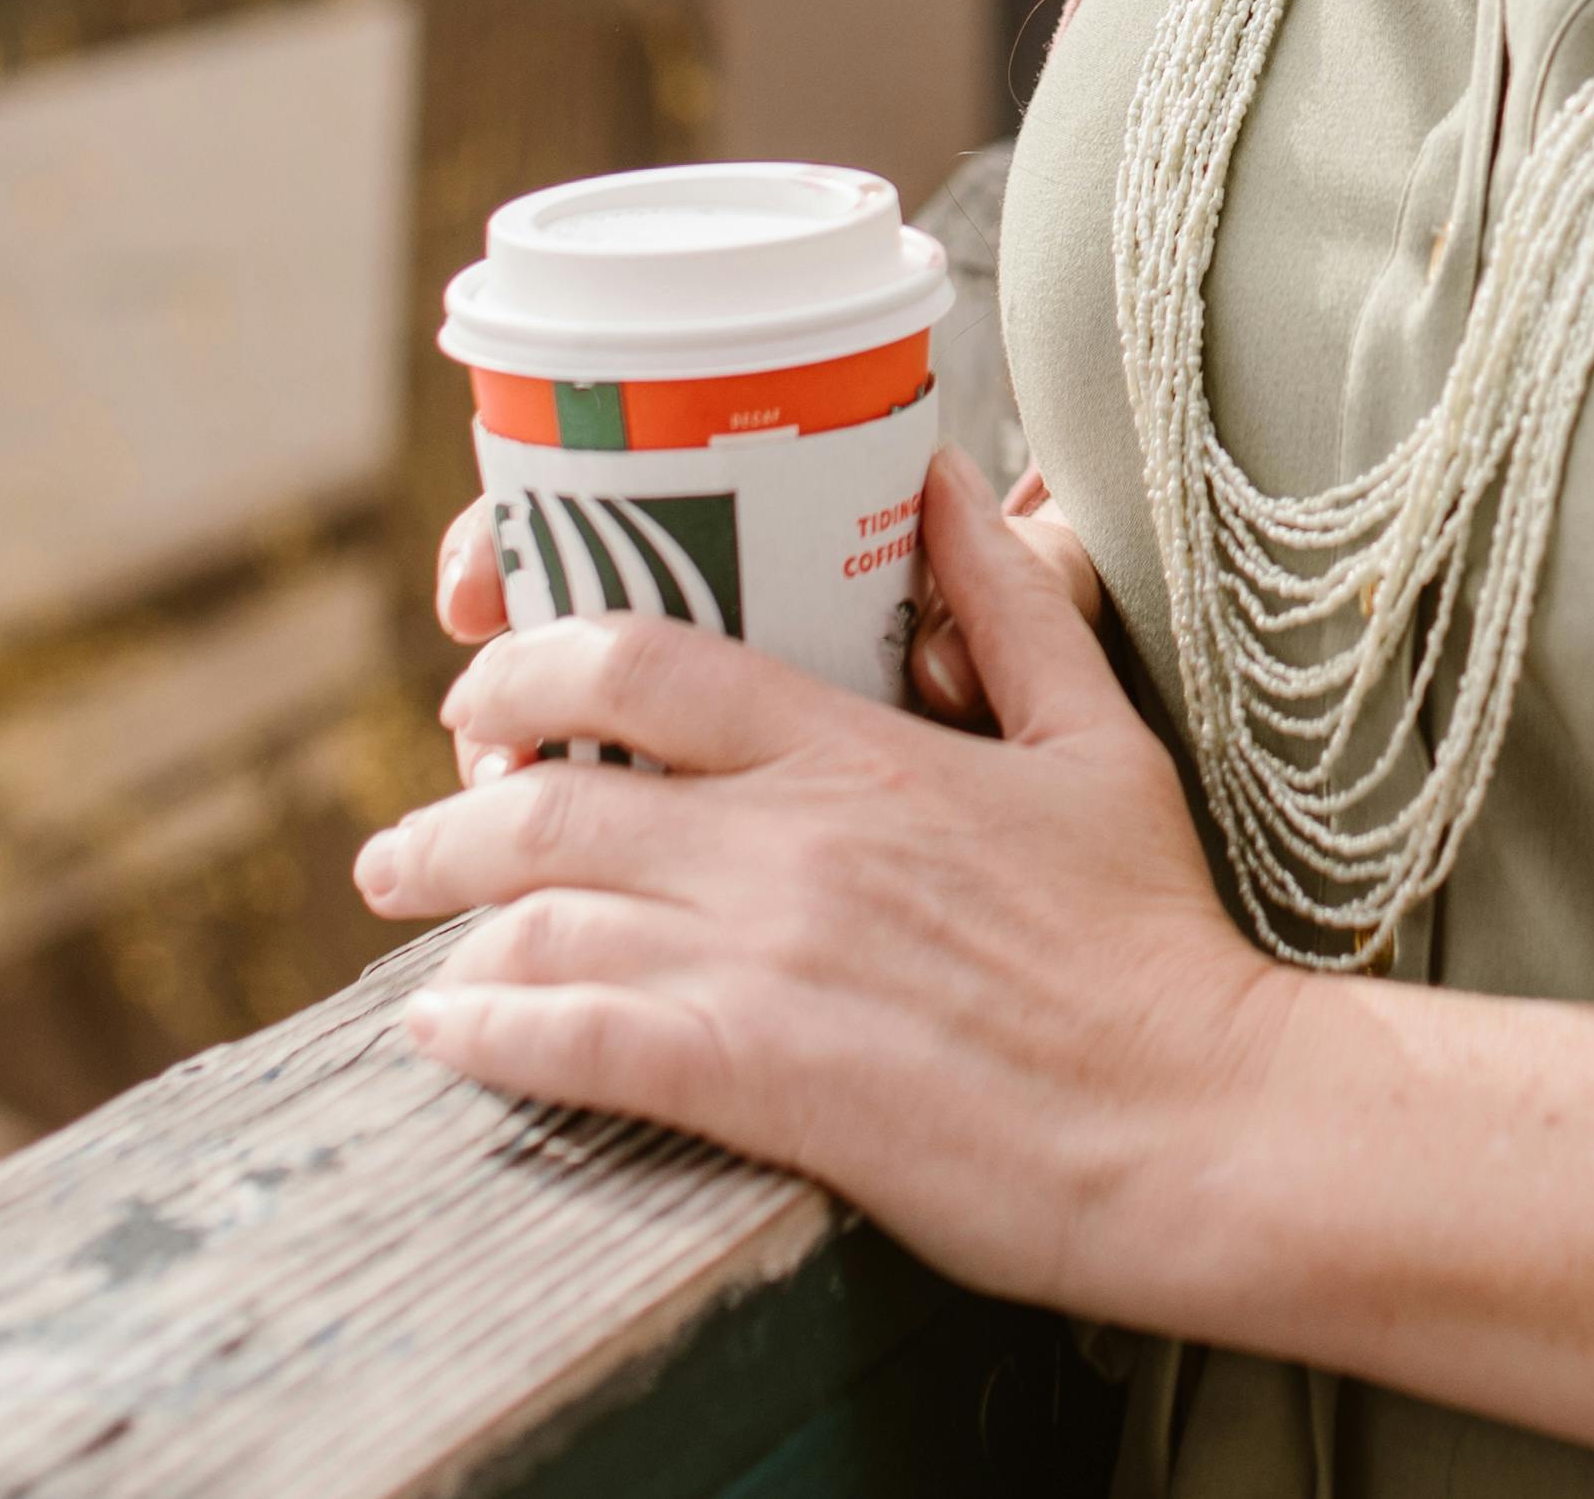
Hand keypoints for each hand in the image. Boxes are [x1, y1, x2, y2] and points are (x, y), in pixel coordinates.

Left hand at [353, 450, 1288, 1315]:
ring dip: (455, 931)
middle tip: (400, 847)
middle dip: (447, 818)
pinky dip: (486, 1036)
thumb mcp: (1096, 739)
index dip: (528, 666)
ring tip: (420, 951)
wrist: (1193, 1113)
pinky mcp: (758, 1081)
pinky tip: (448, 1038)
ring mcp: (763, 962)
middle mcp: (787, 844)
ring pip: (541, 921)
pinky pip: (572, 1043)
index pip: (641, 666)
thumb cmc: (1150, 937)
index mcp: (856, 755)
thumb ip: (1007, 607)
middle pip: (550, 800)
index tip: (481, 699)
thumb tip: (943, 479)